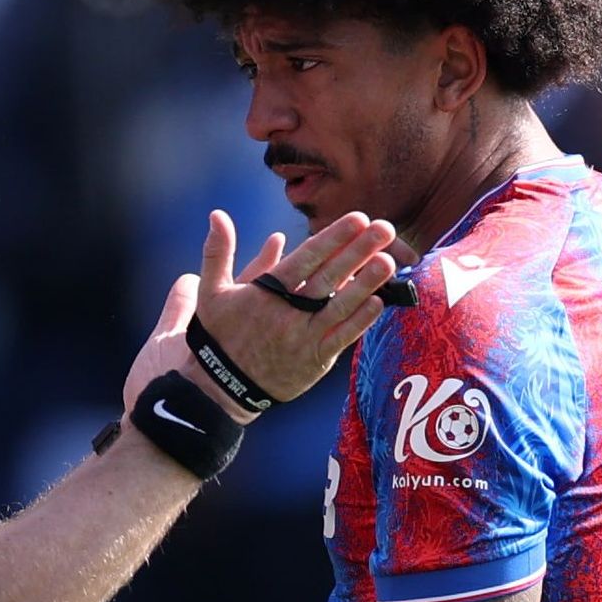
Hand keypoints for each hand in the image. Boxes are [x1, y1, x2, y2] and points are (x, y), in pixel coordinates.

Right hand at [131, 212, 395, 421]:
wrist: (222, 387)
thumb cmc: (219, 334)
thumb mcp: (211, 292)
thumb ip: (218, 251)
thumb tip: (218, 214)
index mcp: (266, 292)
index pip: (306, 259)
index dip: (333, 238)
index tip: (357, 219)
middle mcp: (289, 314)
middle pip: (329, 278)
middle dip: (358, 251)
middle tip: (384, 228)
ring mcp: (304, 338)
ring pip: (340, 307)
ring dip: (366, 284)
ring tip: (389, 260)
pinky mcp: (315, 360)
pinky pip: (342, 338)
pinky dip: (361, 321)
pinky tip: (380, 302)